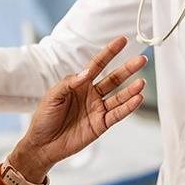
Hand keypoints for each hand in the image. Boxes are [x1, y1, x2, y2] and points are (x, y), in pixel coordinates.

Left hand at [9, 36, 147, 181]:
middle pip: (114, 79)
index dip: (110, 52)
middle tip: (141, 59)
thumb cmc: (44, 118)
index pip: (97, 64)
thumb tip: (87, 72)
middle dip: (128, 69)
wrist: (42, 144)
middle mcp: (91, 94)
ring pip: (119, 97)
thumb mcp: (52, 96)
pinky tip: (137, 99)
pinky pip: (117, 114)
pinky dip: (128, 107)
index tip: (122, 40)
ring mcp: (98, 109)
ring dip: (131, 90)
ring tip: (142, 82)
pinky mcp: (101, 124)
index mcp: (79, 84)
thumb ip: (69, 83)